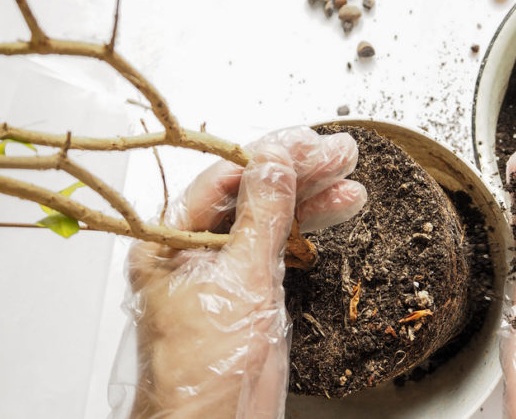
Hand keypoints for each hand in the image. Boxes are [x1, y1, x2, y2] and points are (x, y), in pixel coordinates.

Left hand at [117, 127, 366, 418]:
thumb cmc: (202, 371)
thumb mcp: (238, 282)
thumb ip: (261, 218)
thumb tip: (274, 162)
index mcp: (168, 241)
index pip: (221, 180)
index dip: (268, 156)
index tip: (307, 143)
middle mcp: (193, 250)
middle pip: (249, 194)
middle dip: (297, 173)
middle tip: (338, 153)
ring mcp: (224, 268)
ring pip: (269, 217)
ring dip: (310, 197)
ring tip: (348, 179)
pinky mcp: (250, 289)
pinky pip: (280, 245)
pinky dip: (308, 227)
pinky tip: (335, 208)